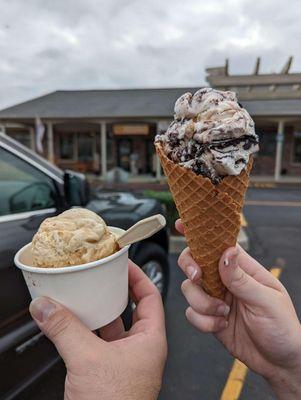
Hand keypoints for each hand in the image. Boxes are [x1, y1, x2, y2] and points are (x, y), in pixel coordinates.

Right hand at [29, 261, 166, 399]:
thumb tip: (45, 307)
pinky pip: (96, 341)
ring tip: (84, 294)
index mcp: (151, 340)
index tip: (125, 263)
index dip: (139, 276)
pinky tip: (71, 321)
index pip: (151, 296)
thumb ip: (64, 329)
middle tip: (102, 275)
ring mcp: (123, 360)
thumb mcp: (87, 359)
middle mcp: (140, 348)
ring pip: (111, 325)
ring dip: (97, 310)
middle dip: (115, 291)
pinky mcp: (105, 371)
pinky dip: (85, 329)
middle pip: (130, 308)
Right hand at [176, 219, 300, 399]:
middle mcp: (225, 280)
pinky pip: (191, 313)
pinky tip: (222, 326)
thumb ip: (242, 279)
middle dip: (191, 268)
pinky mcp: (208, 317)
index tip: (182, 225)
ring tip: (224, 314)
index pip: (219, 243)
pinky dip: (203, 322)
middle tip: (198, 278)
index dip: (200, 233)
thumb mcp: (266, 300)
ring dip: (202, 303)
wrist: (279, 362)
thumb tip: (226, 253)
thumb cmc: (282, 327)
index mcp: (243, 268)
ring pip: (189, 289)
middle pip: (195, 262)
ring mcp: (215, 298)